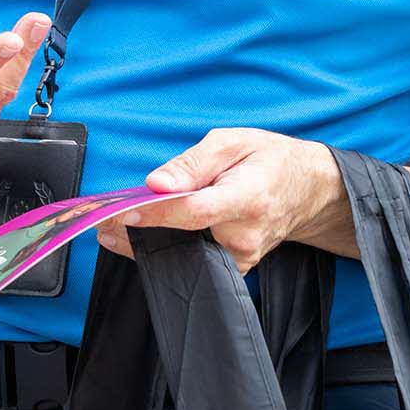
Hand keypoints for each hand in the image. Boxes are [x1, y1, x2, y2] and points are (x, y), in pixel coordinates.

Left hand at [96, 128, 343, 272]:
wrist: (308, 190)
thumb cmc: (269, 160)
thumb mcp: (233, 142)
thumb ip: (193, 162)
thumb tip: (157, 183)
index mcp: (247, 197)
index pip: (193, 211)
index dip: (156, 213)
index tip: (122, 211)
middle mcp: (245, 234)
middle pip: (182, 237)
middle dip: (138, 229)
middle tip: (101, 222)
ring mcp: (243, 256)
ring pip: (185, 253)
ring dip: (148, 240)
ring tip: (113, 227)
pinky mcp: (238, 267)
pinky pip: (195, 260)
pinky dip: (168, 246)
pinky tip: (145, 234)